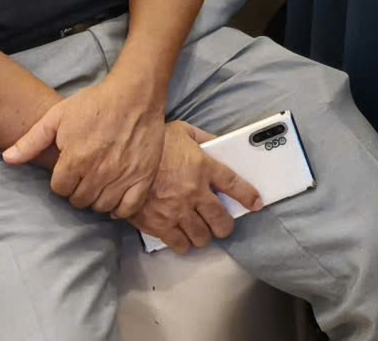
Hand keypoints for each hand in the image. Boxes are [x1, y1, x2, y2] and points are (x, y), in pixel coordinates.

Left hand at [2, 75, 166, 216]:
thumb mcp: (57, 116)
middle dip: (77, 190)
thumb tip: (7, 159)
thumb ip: (31, 141)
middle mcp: (99, 172)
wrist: (135, 94)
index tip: (68, 170)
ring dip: (96, 199)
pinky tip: (114, 199)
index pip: (60, 189)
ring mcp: (123, 176)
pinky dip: (120, 209)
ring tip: (97, 185)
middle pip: (80, 200)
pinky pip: (129, 207)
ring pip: (102, 206)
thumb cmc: (95, 103)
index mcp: (76, 159)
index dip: (61, 180)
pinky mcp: (144, 176)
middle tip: (82, 176)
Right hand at [130, 122, 262, 255]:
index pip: (234, 185)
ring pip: (201, 235)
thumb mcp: (183, 131)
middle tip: (223, 226)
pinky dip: (183, 245)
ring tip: (202, 233)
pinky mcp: (158, 224)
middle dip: (225, 227)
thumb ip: (204, 139)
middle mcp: (194, 192)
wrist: (120, 161)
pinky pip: (178, 243)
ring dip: (204, 236)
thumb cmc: (153, 143)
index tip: (256, 204)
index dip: (248, 196)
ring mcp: (176, 211)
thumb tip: (219, 145)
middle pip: (221, 219)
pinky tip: (182, 241)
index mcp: (203, 167)